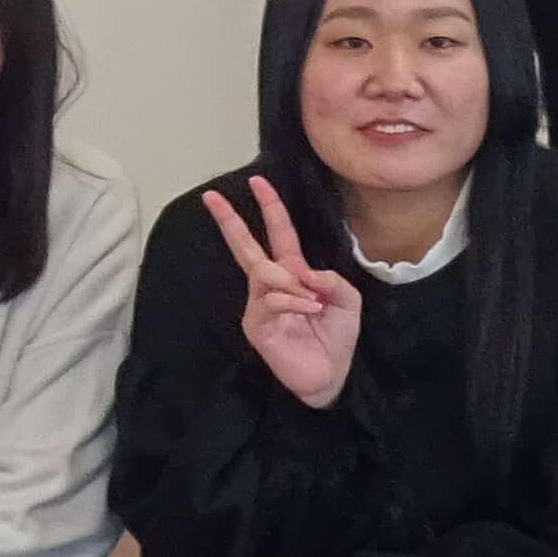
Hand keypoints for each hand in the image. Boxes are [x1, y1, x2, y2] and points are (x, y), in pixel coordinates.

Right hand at [196, 173, 363, 409]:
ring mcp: (260, 305)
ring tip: (313, 301)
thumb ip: (330, 279)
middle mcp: (271, 285)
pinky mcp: (256, 325)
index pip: (278, 234)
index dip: (270, 207)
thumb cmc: (336, 337)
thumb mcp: (347, 300)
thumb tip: (303, 271)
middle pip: (245, 247)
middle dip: (230, 220)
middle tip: (210, 197)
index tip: (257, 181)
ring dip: (291, 281)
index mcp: (293, 273)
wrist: (331, 375)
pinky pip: (271, 300)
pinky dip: (295, 301)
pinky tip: (311, 311)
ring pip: (264, 273)